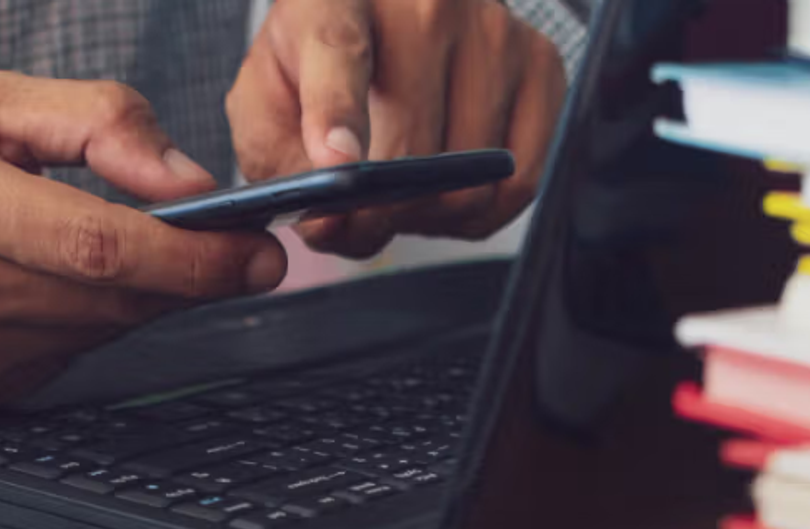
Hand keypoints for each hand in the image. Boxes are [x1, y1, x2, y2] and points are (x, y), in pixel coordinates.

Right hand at [0, 72, 288, 409]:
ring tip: (127, 255)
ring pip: (92, 337)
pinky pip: (57, 363)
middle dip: (186, 278)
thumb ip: (94, 121)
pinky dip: (80, 328)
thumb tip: (183, 178)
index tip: (257, 250)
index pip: (97, 245)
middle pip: (107, 300)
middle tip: (235, 253)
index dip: (192, 256)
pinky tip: (52, 290)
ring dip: (134, 301)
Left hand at [227, 0, 565, 258]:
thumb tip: (329, 224)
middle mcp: (427, 2)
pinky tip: (446, 191)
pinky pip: (519, 181)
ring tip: (400, 191)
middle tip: (358, 218)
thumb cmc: (320, 61)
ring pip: (469, 179)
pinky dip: (480, 212)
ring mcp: (494, 30)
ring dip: (429, 214)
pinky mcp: (541, 63)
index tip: (338, 167)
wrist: (389, 11)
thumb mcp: (268, 98)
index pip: (338, 54)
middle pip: (413, 150)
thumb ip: (276, 164)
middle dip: (379, 213)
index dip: (338, 117)